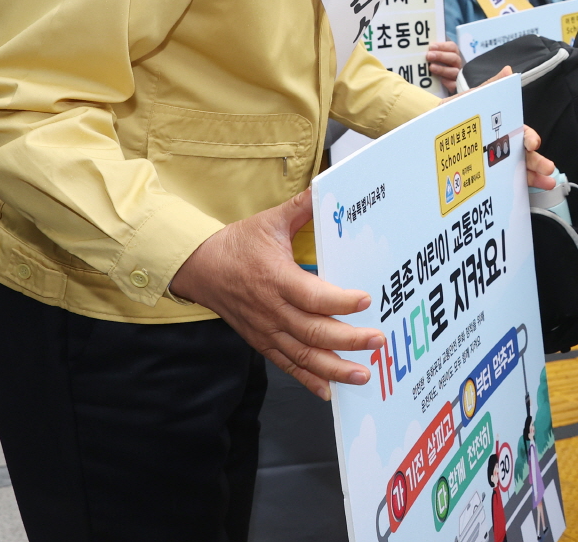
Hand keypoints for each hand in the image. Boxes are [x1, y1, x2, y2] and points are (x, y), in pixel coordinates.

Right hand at [169, 188, 381, 399]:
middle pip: (314, 332)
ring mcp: (267, 330)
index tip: (366, 300)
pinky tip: (330, 391)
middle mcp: (272, 310)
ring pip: (304, 356)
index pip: (313, 296)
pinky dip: (309, 380)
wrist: (199, 268)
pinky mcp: (262, 342)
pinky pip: (288, 365)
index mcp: (276, 279)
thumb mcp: (269, 221)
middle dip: (349, 340)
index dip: (340, 301)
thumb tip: (325, 187)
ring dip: (334, 369)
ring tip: (363, 375)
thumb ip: (301, 208)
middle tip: (378, 342)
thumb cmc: (237, 245)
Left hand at [425, 40, 461, 91]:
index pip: (452, 47)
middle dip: (441, 56)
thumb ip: (430, 55)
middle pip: (454, 58)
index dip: (443, 46)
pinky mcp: (456, 87)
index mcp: (452, 56)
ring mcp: (457, 76)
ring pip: (454, 71)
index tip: (431, 46)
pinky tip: (441, 80)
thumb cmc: (435, 70)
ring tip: (431, 67)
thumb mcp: (433, 61)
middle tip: (428, 55)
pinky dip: (448, 82)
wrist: (441, 90)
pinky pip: (454, 84)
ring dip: (442, 69)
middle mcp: (456, 65)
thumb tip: (417, 51)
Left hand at [451, 65, 555, 188]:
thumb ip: (491, 87)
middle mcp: (501, 144)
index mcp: (501, 126)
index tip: (533, 143)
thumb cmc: (452, 112)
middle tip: (548, 169)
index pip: (521, 132)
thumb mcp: (471, 99)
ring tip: (546, 183)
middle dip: (538, 161)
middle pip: (524, 153)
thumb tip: (508, 71)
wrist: (429, 129)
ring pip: (518, 168)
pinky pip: (502, 181)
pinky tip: (526, 192)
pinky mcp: (485, 174)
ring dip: (534, 176)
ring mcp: (494, 160)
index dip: (529, 137)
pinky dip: (516, 187)